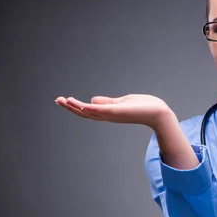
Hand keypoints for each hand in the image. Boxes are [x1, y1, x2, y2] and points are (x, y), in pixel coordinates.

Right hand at [55, 94, 174, 129]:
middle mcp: (108, 116)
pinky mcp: (117, 112)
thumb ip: (107, 102)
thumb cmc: (144, 107)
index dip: (75, 107)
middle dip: (71, 107)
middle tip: (57, 100)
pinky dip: (88, 108)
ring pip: (89, 112)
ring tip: (63, 100)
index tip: (64, 100)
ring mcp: (112, 115)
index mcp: (109, 113)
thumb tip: (92, 100)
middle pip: (85, 113)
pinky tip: (79, 103)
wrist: (158, 113)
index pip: (88, 111)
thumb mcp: (121, 102)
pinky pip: (99, 110)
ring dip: (76, 107)